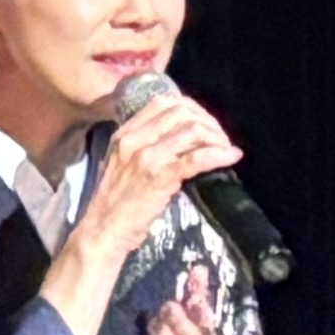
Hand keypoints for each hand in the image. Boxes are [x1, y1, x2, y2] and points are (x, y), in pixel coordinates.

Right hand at [48, 87, 240, 334]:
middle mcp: (133, 140)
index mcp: (124, 134)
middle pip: (182, 112)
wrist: (103, 231)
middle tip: (220, 139)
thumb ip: (144, 147)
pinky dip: (219, 155)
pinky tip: (231, 157)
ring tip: (225, 150)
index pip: (163, 103)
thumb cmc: (116, 204)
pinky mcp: (159, 177)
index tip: (206, 123)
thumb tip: (181, 138)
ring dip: (216, 137)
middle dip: (209, 122)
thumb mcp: (122, 165)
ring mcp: (146, 157)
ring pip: (192, 130)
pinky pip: (197, 157)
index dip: (192, 108)